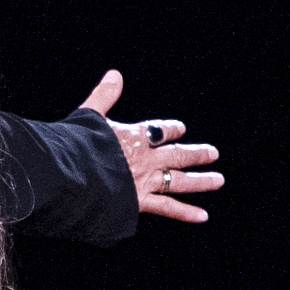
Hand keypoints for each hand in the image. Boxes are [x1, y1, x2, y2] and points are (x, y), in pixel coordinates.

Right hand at [79, 70, 222, 222]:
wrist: (72, 175)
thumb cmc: (75, 145)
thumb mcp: (89, 115)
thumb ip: (104, 96)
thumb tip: (115, 74)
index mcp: (134, 136)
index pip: (158, 131)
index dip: (171, 129)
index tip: (181, 129)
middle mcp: (146, 158)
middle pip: (177, 154)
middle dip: (196, 154)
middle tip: (213, 153)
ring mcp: (145, 180)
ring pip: (179, 180)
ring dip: (201, 180)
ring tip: (218, 181)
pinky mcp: (139, 201)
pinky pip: (167, 207)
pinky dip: (185, 212)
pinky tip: (202, 216)